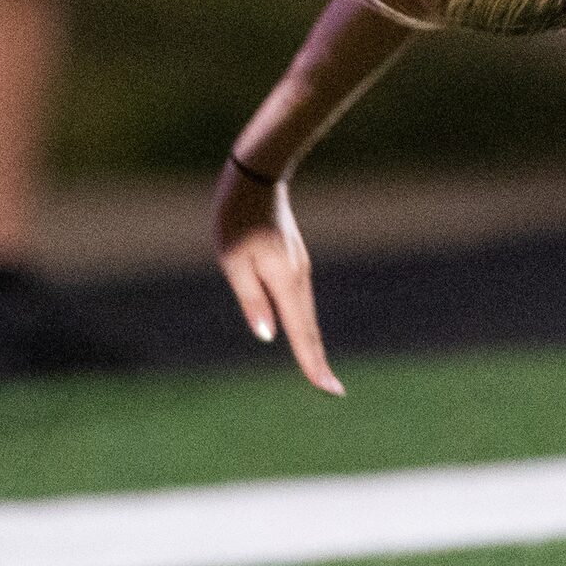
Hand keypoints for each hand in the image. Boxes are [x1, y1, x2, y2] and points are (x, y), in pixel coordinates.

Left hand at [214, 158, 342, 394]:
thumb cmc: (238, 217)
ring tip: (316, 370)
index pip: (302, 331)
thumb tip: (267, 336)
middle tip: (331, 389)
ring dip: (310, 343)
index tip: (330, 389)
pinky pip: (300, 302)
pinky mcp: (292, 262)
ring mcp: (298, 269)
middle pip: (310, 327)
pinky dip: (304, 324)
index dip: (312, 362)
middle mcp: (299, 278)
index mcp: (286, 281)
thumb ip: (251, 299)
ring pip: (306, 315)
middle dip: (316, 359)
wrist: (258, 175)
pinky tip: (300, 333)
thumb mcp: (234, 260)